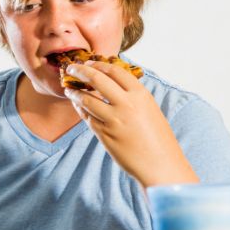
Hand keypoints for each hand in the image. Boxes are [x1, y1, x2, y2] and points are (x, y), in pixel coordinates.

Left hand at [64, 61, 198, 187]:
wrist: (161, 165)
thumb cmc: (158, 139)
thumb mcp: (150, 110)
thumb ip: (132, 96)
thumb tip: (112, 84)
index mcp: (140, 95)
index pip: (114, 71)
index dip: (98, 65)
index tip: (89, 63)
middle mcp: (126, 104)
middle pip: (96, 79)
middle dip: (80, 71)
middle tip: (71, 69)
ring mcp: (113, 120)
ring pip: (86, 99)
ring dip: (74, 92)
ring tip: (69, 89)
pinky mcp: (104, 134)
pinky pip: (87, 117)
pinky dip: (80, 109)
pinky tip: (77, 106)